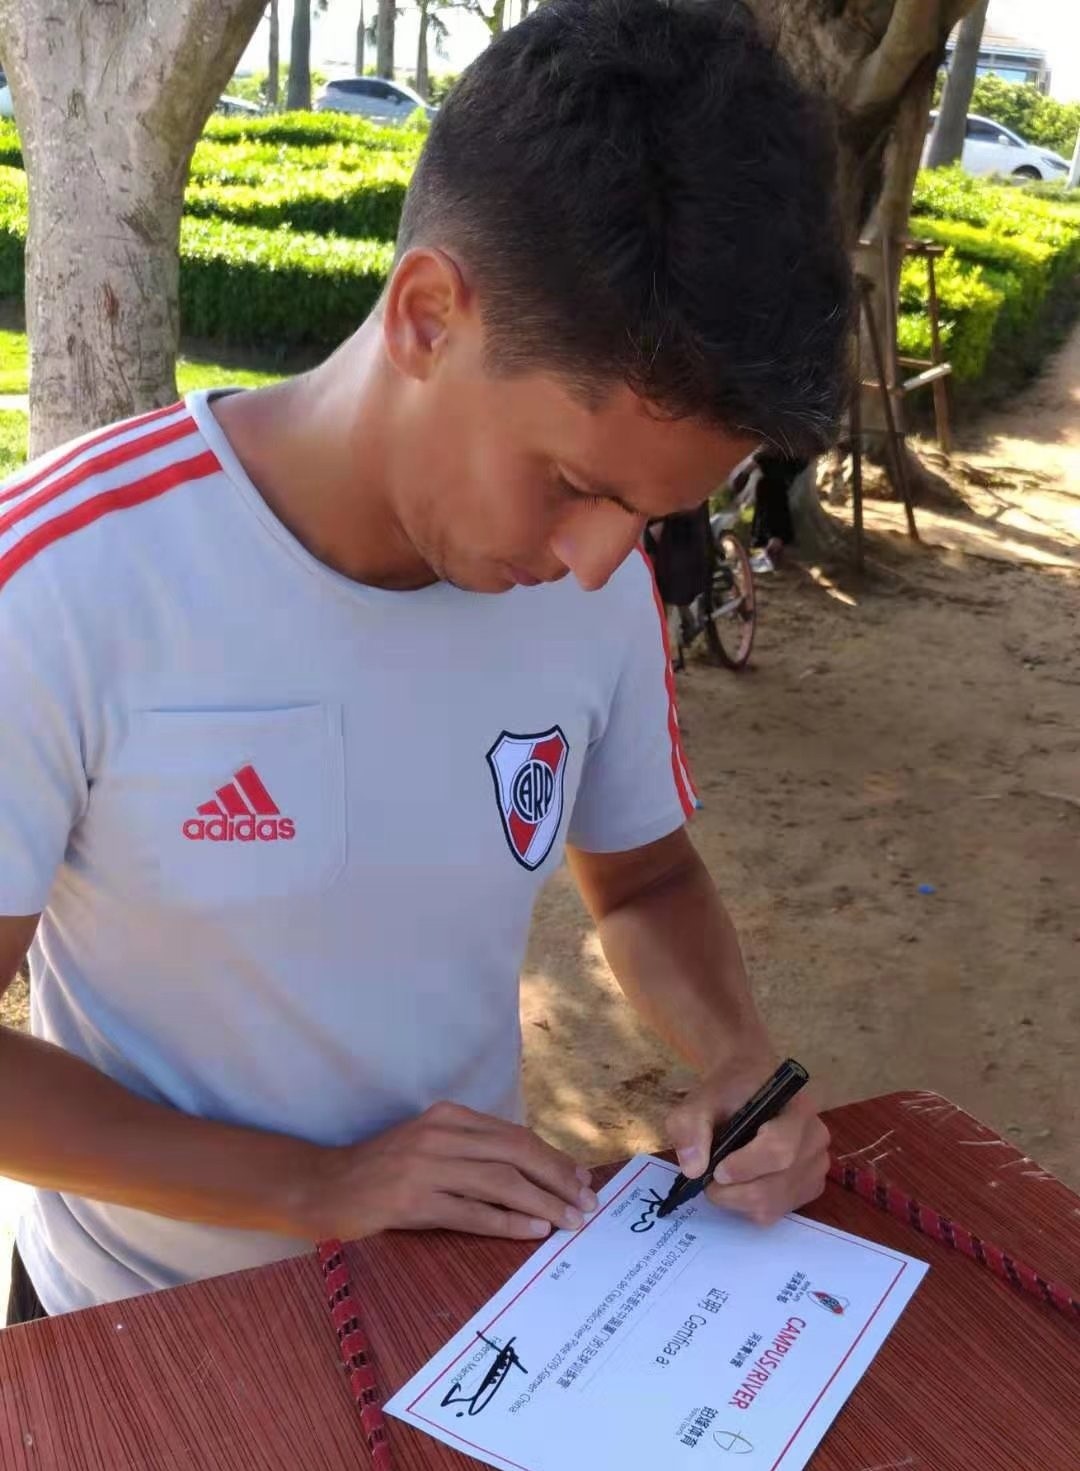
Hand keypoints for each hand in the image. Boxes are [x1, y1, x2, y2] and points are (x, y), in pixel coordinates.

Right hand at [309, 1101, 596, 1241]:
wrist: (324, 1186)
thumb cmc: (382, 1171)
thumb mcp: (428, 1146)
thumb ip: (471, 1150)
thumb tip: (531, 1172)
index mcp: (448, 1117)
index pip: (514, 1135)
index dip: (553, 1158)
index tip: (581, 1179)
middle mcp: (440, 1135)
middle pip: (516, 1153)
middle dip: (558, 1178)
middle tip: (587, 1203)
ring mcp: (425, 1167)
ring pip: (501, 1181)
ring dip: (543, 1202)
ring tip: (570, 1221)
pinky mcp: (412, 1201)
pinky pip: (472, 1212)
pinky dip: (507, 1222)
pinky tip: (533, 1231)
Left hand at [665, 1057, 828, 1225]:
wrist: (748, 1089)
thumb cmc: (728, 1093)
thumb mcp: (702, 1099)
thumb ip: (691, 1126)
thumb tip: (693, 1169)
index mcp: (796, 1108)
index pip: (779, 1148)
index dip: (745, 1167)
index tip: (716, 1170)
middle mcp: (815, 1138)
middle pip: (777, 1182)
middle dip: (734, 1189)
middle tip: (709, 1181)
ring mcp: (816, 1165)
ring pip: (774, 1203)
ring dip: (737, 1200)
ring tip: (721, 1181)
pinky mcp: (809, 1187)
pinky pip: (776, 1212)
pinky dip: (749, 1206)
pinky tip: (740, 1184)